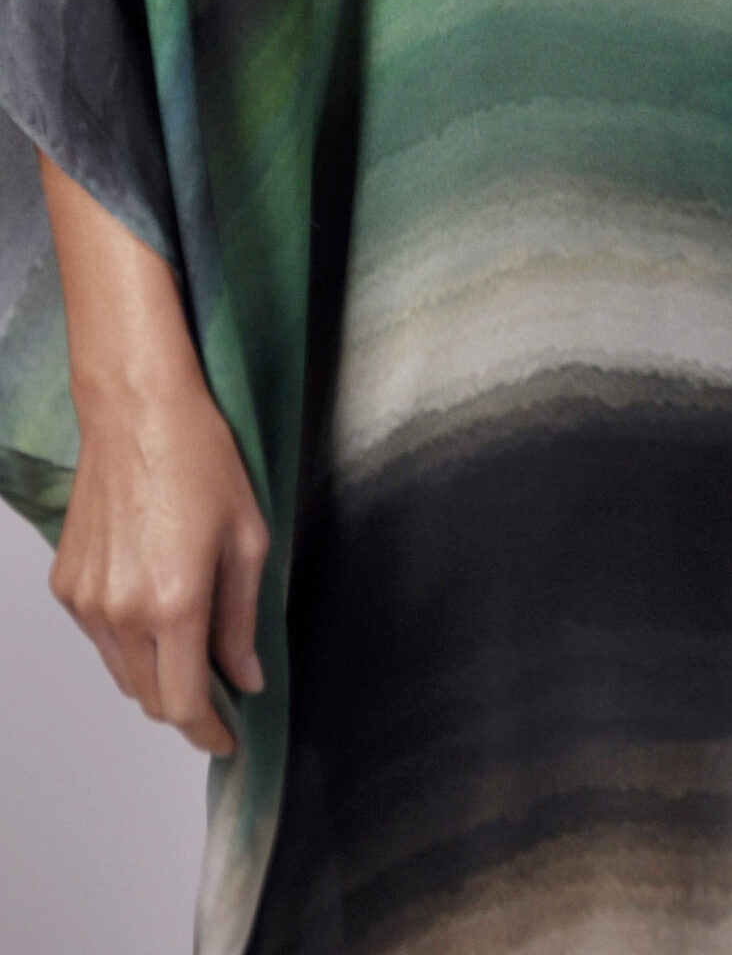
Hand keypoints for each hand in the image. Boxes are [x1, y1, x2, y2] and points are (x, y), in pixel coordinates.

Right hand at [35, 153, 268, 755]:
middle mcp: (121, 612)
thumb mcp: (248, 538)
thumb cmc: (202, 460)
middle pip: (150, 698)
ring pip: (122, 673)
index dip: (210, 731)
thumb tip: (245, 677)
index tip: (229, 737)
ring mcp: (87, 601)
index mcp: (173, 604)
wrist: (138, 411)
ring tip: (192, 646)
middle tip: (221, 692)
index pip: (184, 705)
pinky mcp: (67, 585)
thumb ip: (245, 619)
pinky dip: (129, 640)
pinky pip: (101, 638)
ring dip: (157, 674)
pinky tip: (155, 606)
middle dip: (187, 705)